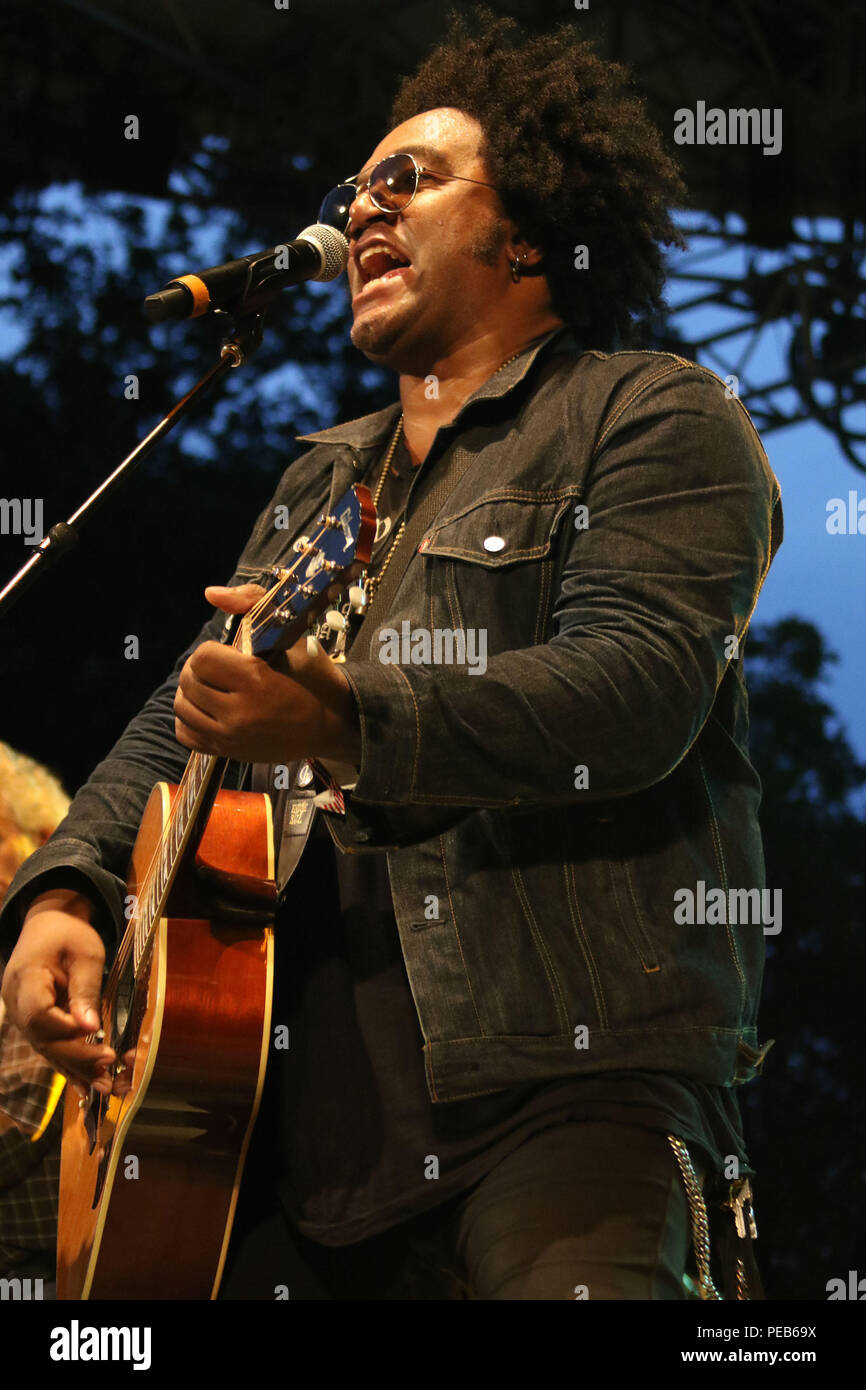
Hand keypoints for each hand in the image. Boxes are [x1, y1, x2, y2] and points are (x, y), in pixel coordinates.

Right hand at [1, 891, 115, 1096]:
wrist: (48, 926)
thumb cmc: (68, 935)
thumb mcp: (85, 953)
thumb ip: (85, 988)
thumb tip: (89, 1027)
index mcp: (25, 978)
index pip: (38, 1014)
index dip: (64, 1027)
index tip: (93, 1030)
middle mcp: (15, 1003)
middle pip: (42, 1039)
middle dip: (76, 1056)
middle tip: (109, 1063)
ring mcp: (20, 1016)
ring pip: (45, 1049)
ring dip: (75, 1068)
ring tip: (104, 1085)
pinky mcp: (33, 1024)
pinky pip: (49, 1047)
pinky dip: (68, 1065)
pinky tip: (87, 1085)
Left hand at [173, 583, 361, 764]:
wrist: (332, 723)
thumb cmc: (314, 676)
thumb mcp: (292, 635)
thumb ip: (253, 604)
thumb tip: (211, 593)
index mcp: (256, 680)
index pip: (203, 658)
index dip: (212, 650)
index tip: (231, 653)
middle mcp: (239, 713)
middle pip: (189, 681)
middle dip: (201, 669)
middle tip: (221, 668)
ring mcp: (232, 737)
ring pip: (183, 707)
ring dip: (192, 692)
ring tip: (213, 687)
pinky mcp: (229, 753)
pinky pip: (186, 734)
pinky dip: (190, 719)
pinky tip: (208, 709)